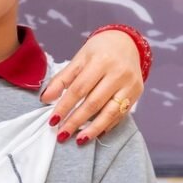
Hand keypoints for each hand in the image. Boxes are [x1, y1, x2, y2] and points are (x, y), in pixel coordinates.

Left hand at [41, 29, 144, 144]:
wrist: (127, 42)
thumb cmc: (99, 51)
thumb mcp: (79, 59)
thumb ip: (62, 79)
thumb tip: (45, 99)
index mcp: (101, 61)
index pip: (79, 89)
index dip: (64, 106)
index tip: (53, 121)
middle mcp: (118, 73)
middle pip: (94, 103)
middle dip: (76, 121)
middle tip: (62, 134)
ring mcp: (130, 84)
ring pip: (110, 112)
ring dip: (93, 129)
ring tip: (79, 140)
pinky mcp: (137, 92)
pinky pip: (121, 113)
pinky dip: (107, 125)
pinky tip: (95, 132)